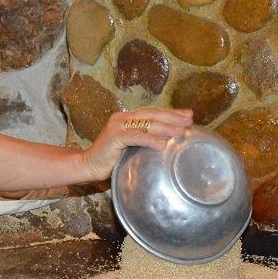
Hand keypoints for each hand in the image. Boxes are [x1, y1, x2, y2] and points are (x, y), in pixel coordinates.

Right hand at [80, 108, 194, 180]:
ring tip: (181, 132)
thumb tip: (167, 142)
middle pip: (152, 115)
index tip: (188, 115)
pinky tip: (163, 144)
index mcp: (127, 117)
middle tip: (189, 120)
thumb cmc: (110, 160)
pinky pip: (136, 137)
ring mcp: (117, 126)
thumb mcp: (131, 147)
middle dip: (173, 117)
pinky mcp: (114, 137)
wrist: (88, 166)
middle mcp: (122, 117)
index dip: (171, 113)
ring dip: (166, 128)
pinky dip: (151, 140)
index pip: (153, 112)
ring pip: (146, 124)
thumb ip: (144, 141)